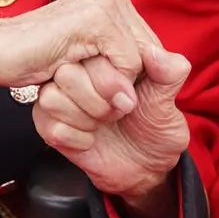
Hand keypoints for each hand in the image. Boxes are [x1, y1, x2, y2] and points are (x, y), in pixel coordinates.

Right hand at [0, 0, 164, 87]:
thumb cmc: (37, 58)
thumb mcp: (93, 60)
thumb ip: (129, 61)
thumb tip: (170, 63)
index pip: (152, 51)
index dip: (129, 78)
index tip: (93, 79)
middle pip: (150, 57)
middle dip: (122, 83)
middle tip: (82, 79)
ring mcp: (105, 2)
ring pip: (139, 63)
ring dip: (109, 87)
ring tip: (74, 75)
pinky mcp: (96, 18)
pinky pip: (126, 66)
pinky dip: (103, 83)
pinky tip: (68, 70)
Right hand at [35, 45, 190, 217]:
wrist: (144, 168)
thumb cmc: (156, 127)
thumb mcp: (169, 99)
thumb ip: (169, 72)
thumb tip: (154, 52)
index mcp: (106, 56)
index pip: (90, 49)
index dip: (112, 77)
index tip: (133, 96)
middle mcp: (79, 71)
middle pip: (66, 72)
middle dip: (98, 100)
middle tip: (120, 112)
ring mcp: (61, 97)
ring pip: (50, 97)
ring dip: (84, 118)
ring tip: (103, 124)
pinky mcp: (50, 124)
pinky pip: (48, 125)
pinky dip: (76, 137)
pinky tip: (91, 140)